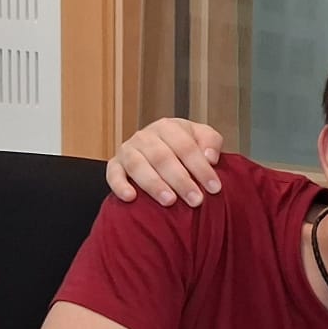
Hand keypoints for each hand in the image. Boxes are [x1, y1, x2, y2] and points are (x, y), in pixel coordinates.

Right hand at [106, 118, 227, 206]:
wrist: (159, 147)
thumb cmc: (184, 145)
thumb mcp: (202, 137)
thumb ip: (211, 142)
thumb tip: (210, 157)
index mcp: (168, 127)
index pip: (186, 146)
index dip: (201, 168)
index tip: (214, 188)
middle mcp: (145, 136)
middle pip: (162, 157)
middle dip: (181, 180)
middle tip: (196, 200)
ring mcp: (128, 150)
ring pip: (138, 166)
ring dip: (154, 184)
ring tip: (169, 201)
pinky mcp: (115, 165)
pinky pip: (113, 174)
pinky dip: (120, 185)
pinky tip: (131, 197)